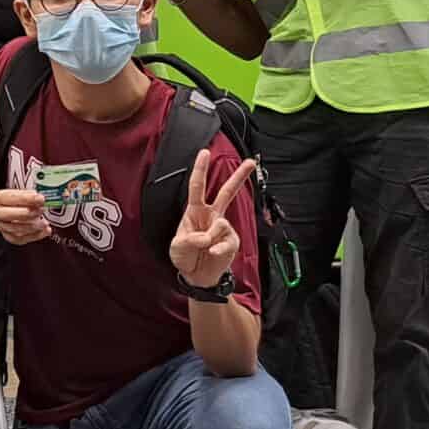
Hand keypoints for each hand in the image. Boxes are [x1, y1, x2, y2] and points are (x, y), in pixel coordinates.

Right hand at [0, 188, 50, 246]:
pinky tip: (45, 231)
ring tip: (45, 223)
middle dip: (28, 213)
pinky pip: (21, 239)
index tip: (40, 199)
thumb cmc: (15, 201)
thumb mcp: (21, 193)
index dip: (27, 199)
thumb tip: (41, 200)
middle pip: (10, 215)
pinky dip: (36, 236)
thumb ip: (30, 196)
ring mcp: (2, 226)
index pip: (11, 198)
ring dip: (33, 227)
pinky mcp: (9, 236)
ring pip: (16, 230)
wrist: (5, 209)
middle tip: (41, 210)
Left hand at [168, 148, 257, 286]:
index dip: (200, 169)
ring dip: (209, 238)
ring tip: (203, 248)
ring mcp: (223, 228)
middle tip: (251, 162)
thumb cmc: (185, 257)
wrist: (197, 276)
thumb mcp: (177, 247)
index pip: (197, 187)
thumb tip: (206, 237)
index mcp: (195, 211)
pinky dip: (217, 250)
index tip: (204, 152)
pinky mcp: (232, 241)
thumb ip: (189, 240)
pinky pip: (226, 242)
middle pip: (226, 192)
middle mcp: (211, 216)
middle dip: (239, 176)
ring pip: (221, 224)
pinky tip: (213, 254)